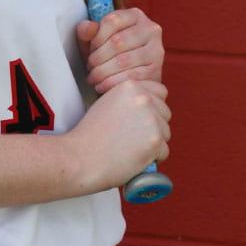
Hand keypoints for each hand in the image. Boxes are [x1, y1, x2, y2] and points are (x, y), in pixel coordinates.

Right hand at [68, 79, 171, 193]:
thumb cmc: (90, 135)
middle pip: (165, 113)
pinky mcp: (155, 141)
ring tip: (130, 148)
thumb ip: (127, 100)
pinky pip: (164, 152)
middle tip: (133, 137)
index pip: (160, 91)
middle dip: (154, 125)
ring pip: (165, 133)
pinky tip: (133, 158)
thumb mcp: (106, 103)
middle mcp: (143, 99)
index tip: (142, 118)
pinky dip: (152, 159)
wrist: (79, 157)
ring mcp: (151, 120)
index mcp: (130, 86)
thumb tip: (146, 107)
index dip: (153, 107)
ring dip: (153, 142)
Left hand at [77, 8, 164, 93]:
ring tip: (93, 77)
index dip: (96, 37)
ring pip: (123, 61)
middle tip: (89, 67)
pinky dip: (111, 82)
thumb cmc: (110, 53)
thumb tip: (86, 27)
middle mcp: (150, 29)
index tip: (90, 49)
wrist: (132, 75)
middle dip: (98, 57)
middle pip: (117, 42)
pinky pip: (131, 76)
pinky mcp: (156, 70)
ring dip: (102, 72)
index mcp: (135, 15)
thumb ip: (88, 31)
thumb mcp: (96, 40)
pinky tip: (101, 85)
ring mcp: (156, 50)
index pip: (112, 21)